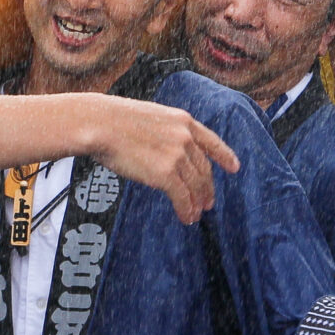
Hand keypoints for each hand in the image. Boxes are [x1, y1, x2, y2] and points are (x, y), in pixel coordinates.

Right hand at [82, 96, 240, 223]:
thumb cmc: (115, 120)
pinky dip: (186, 210)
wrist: (100, 124)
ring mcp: (177, 155)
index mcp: (183, 121)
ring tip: (195, 214)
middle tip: (208, 202)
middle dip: (207, 188)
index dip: (225, 156)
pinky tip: (186, 217)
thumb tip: (169, 152)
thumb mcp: (151, 117)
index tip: (235, 167)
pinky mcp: (165, 174)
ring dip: (197, 203)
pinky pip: (182, 197)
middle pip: (203, 169)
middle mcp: (185, 137)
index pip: (211, 141)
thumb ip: (166, 132)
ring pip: (195, 185)